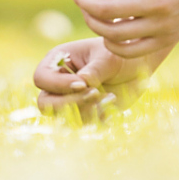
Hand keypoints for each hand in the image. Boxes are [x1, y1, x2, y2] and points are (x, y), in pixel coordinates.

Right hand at [33, 37, 159, 119]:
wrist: (136, 66)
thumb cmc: (118, 54)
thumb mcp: (108, 57)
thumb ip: (94, 70)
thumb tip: (81, 83)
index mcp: (57, 61)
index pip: (41, 78)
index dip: (58, 85)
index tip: (83, 84)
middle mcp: (58, 83)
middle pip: (46, 103)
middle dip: (69, 103)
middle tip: (95, 94)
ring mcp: (70, 100)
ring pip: (64, 117)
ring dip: (87, 111)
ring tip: (110, 97)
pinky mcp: (84, 113)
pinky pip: (83, 125)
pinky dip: (98, 118)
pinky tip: (112, 103)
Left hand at [54, 0, 178, 58]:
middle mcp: (159, 1)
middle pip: (105, 8)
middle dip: (81, 0)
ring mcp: (163, 25)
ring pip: (112, 32)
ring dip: (92, 20)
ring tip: (89, 9)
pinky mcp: (165, 41)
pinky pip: (128, 50)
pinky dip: (110, 41)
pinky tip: (106, 28)